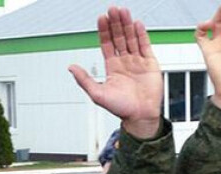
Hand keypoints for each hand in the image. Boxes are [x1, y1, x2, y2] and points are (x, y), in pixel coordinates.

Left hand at [69, 7, 162, 139]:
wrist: (141, 117)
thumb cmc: (121, 109)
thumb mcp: (97, 94)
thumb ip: (84, 79)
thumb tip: (70, 67)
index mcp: (112, 67)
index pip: (107, 44)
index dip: (104, 31)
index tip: (101, 18)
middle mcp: (124, 62)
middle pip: (119, 37)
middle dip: (115, 23)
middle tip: (112, 9)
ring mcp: (137, 61)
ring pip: (131, 38)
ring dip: (127, 25)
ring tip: (123, 11)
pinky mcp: (150, 64)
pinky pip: (145, 45)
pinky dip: (141, 34)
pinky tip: (136, 24)